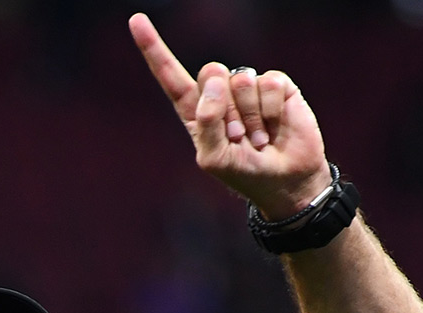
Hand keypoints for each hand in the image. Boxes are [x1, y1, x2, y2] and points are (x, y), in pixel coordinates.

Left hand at [128, 13, 330, 219]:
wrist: (286, 182)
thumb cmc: (244, 172)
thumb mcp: (213, 158)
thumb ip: (206, 122)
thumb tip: (217, 80)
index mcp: (197, 111)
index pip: (171, 77)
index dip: (154, 49)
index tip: (136, 21)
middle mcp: (221, 95)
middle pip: (210, 71)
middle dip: (223, 107)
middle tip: (236, 136)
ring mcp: (248, 88)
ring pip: (240, 79)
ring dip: (249, 116)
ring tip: (257, 138)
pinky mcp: (276, 86)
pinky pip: (267, 82)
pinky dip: (269, 110)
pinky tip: (274, 128)